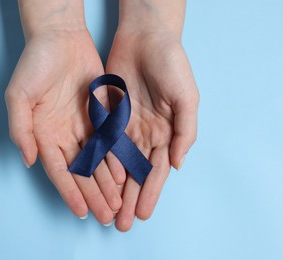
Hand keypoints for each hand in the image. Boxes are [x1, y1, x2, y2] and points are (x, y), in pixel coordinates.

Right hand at [5, 27, 123, 223]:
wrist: (61, 38)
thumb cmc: (35, 64)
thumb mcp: (19, 95)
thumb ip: (21, 129)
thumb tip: (29, 160)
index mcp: (44, 134)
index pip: (58, 170)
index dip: (70, 192)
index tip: (82, 211)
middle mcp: (64, 135)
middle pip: (81, 171)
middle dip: (93, 194)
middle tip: (106, 215)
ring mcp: (83, 127)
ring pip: (97, 161)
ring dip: (107, 183)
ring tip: (118, 203)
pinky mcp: (100, 116)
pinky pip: (109, 141)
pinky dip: (116, 158)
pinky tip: (124, 174)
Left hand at [106, 29, 198, 230]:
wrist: (146, 37)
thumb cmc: (172, 64)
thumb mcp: (187, 98)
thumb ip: (185, 132)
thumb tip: (178, 164)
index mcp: (167, 132)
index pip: (157, 170)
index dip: (150, 193)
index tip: (142, 213)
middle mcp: (147, 133)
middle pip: (136, 173)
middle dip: (130, 198)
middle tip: (122, 222)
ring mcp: (127, 126)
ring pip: (118, 164)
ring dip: (114, 188)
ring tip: (108, 209)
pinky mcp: (110, 115)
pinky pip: (104, 143)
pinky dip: (100, 163)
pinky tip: (96, 180)